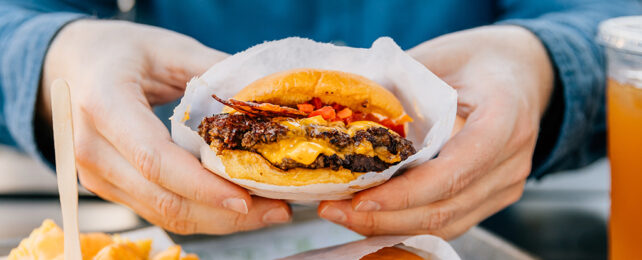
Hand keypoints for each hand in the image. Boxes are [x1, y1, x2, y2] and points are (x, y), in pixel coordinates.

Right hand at [40, 20, 290, 233]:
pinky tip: (235, 207)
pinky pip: (159, 211)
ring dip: (218, 221)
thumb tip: (264, 103)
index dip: (202, 186)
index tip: (246, 198)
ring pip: (163, 214)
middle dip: (224, 213)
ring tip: (267, 212)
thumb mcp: (169, 48)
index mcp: (104, 104)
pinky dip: (201, 214)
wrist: (75, 65)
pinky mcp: (108, 187)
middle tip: (276, 210)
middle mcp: (92, 148)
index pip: (155, 160)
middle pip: (162, 198)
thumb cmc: (122, 52)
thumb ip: (214, 73)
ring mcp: (95, 174)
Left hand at [318, 26, 553, 238]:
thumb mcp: (438, 56)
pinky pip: (450, 221)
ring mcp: (507, 184)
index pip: (454, 171)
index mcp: (504, 119)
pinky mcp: (495, 196)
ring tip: (344, 216)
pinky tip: (373, 217)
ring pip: (446, 223)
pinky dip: (409, 223)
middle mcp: (512, 161)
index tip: (360, 198)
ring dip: (391, 226)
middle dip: (385, 218)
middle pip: (446, 207)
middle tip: (335, 212)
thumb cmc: (478, 58)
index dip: (406, 193)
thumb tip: (345, 115)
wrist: (520, 71)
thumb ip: (399, 86)